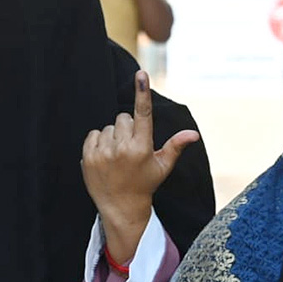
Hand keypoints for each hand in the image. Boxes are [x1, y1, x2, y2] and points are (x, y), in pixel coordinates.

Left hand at [82, 70, 199, 261]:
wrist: (120, 207)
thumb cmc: (145, 184)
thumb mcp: (163, 166)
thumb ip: (176, 146)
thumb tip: (194, 134)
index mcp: (142, 148)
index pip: (142, 114)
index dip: (142, 92)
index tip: (141, 74)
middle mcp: (122, 149)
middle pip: (124, 118)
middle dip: (128, 128)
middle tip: (131, 148)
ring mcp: (103, 153)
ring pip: (109, 126)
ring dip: (114, 136)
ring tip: (118, 155)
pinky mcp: (88, 156)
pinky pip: (94, 134)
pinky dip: (100, 141)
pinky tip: (106, 156)